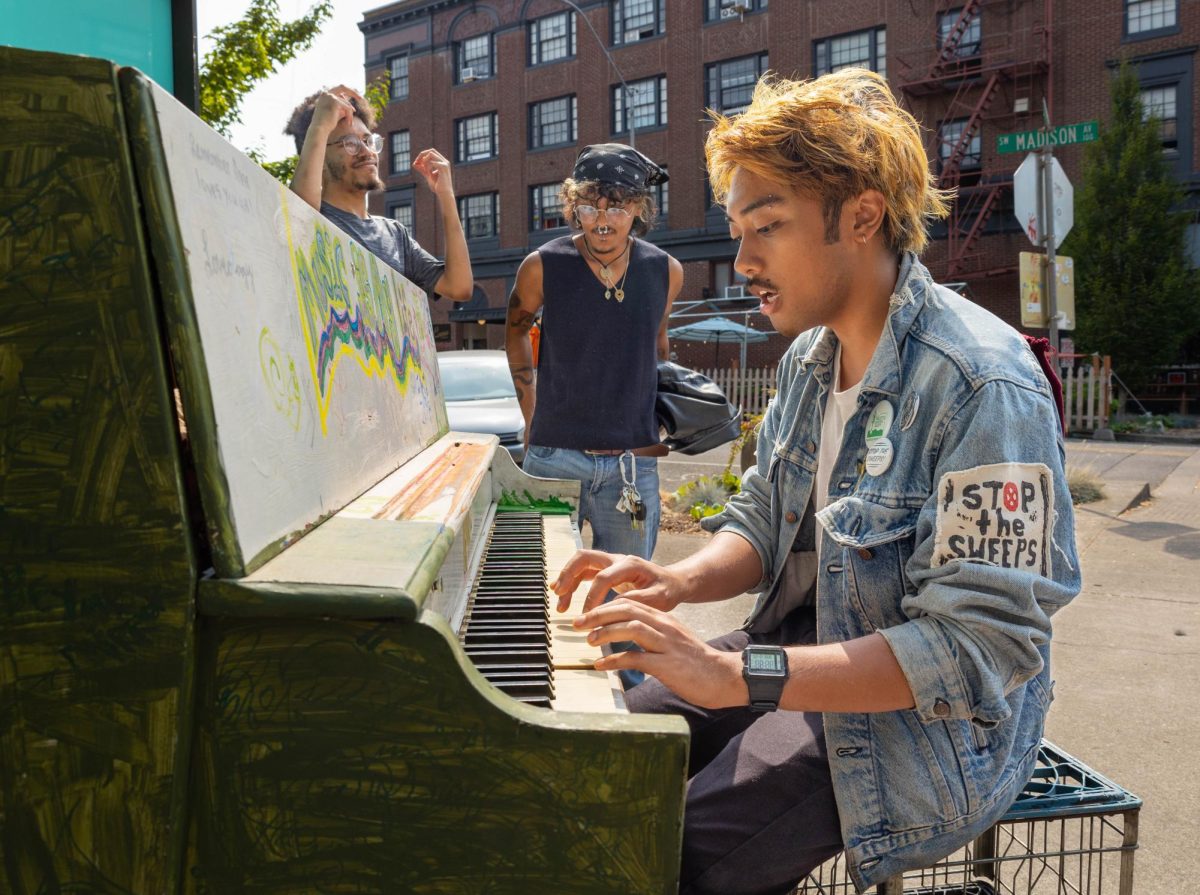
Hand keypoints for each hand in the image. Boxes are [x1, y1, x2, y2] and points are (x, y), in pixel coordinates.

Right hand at [310, 86, 361, 135]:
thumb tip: (351, 108)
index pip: (338, 89)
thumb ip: (341, 109)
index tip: (356, 98)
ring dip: (350, 114)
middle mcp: (326, 94)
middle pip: (342, 87)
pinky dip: (350, 116)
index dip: (347, 93)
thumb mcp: (335, 114)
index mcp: (324, 96)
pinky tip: (349, 123)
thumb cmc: (326, 124)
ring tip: (349, 123)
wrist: (319, 129)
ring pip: (347, 103)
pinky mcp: (335, 102)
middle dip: (353, 92)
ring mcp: (330, 96)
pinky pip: (348, 108)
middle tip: (361, 98)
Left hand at [413, 149, 454, 198]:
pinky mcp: (443, 167)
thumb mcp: (428, 176)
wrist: (444, 194)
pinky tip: (429, 173)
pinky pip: (431, 162)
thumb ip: (422, 169)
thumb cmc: (437, 187)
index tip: (416, 163)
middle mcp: (444, 161)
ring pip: (431, 154)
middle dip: (422, 155)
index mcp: (442, 162)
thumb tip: (414, 164)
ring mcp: (445, 163)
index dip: (422, 155)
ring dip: (424, 161)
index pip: (431, 152)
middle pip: (431, 151)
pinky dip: (427, 166)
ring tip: (425, 171)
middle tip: (416, 163)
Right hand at [552, 550, 687, 614]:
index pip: (603, 577)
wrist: (673, 583)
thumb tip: (615, 606)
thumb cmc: (667, 590)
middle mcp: (617, 559)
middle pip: (584, 558)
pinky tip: (564, 597)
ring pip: (581, 564)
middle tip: (558, 594)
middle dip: (568, 574)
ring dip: (567, 580)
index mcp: (630, 564)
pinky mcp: (607, 571)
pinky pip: (584, 573)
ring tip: (560, 603)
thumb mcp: (659, 598)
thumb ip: (637, 600)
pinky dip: (572, 583)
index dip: (592, 597)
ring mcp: (610, 564)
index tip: (587, 616)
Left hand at [576, 599, 745, 708]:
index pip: (630, 602)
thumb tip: (626, 637)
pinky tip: (601, 665)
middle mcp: (664, 627)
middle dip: (599, 614)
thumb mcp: (672, 641)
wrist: (724, 676)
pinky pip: (637, 658)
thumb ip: (651, 636)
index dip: (605, 606)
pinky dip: (615, 660)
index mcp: (664, 619)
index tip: (586, 614)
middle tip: (578, 623)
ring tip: (588, 640)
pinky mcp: (668, 665)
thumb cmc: (696, 662)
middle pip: (627, 609)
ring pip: (632, 628)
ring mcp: (666, 645)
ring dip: (606, 632)